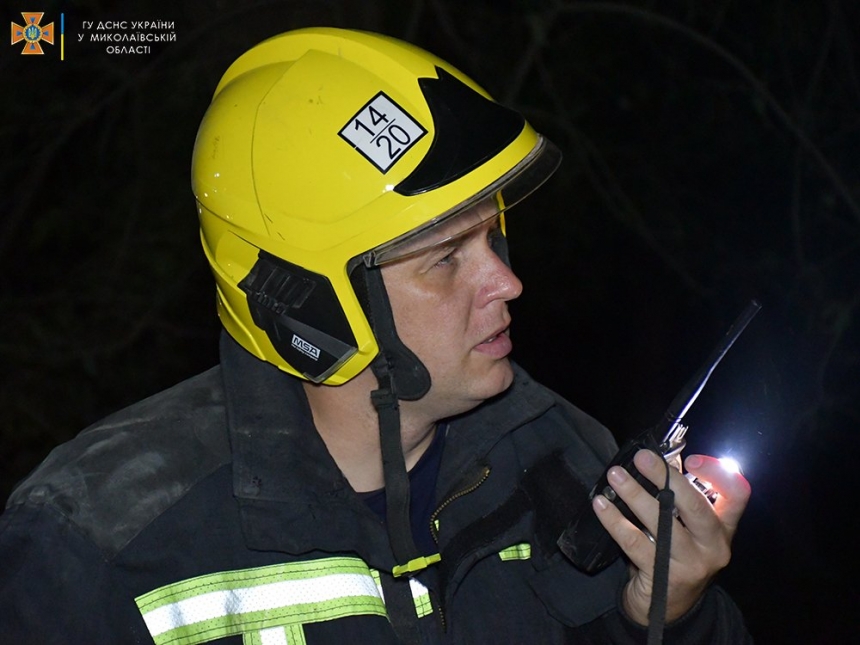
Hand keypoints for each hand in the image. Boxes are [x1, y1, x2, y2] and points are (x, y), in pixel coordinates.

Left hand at [592, 449, 751, 624]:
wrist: (668, 609)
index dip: (717, 473)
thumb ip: (681, 494)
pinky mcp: (664, 578)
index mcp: (723, 528)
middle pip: (695, 506)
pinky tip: (601, 505)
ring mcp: (690, 564)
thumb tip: (667, 457)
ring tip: (615, 476)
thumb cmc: (677, 556)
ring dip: (635, 495)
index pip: (737, 494)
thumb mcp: (688, 527)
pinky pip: (635, 543)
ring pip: (662, 523)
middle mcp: (714, 546)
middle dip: (667, 478)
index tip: (691, 459)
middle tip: (642, 457)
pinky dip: (615, 521)